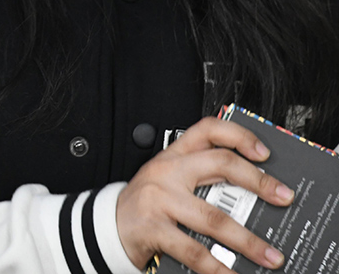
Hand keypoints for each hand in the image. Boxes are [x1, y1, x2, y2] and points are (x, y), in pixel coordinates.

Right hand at [116, 116, 295, 273]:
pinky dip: (217, 267)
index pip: (207, 130)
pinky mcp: (153, 227)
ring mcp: (159, 198)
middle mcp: (168, 171)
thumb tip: (254, 196)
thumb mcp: (171, 181)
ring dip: (248, 240)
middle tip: (283, 198)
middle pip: (220, 164)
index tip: (265, 153)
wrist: (107, 225)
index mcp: (174, 155)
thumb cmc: (147, 204)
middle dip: (259, 182)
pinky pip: (193, 249)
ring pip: (214, 216)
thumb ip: (202, 179)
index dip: (239, 136)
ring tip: (269, 255)